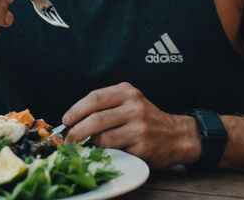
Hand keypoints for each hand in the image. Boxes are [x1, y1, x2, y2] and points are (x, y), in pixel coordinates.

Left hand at [62, 82, 198, 167]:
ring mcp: (139, 126)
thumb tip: (74, 119)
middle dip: (76, 131)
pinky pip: (114, 150)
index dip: (76, 110)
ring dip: (89, 144)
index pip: (94, 98)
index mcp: (127, 92)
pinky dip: (104, 152)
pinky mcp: (142, 145)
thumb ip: (106, 106)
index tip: (66, 120)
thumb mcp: (130, 102)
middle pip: (95, 119)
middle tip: (68, 139)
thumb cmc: (147, 119)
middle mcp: (133, 106)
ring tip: (86, 145)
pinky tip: (104, 151)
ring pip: (102, 137)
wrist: (177, 135)